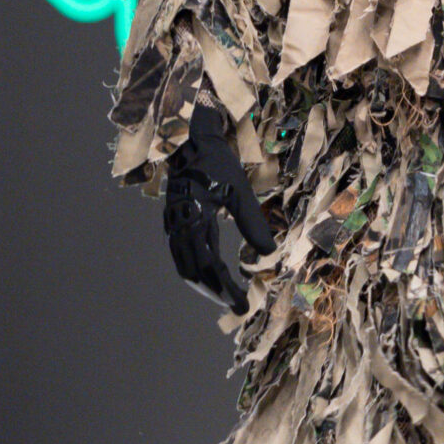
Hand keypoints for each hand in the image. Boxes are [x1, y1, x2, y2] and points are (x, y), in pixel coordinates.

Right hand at [164, 105, 274, 310]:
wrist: (191, 139)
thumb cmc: (217, 162)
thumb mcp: (239, 190)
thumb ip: (252, 222)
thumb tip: (270, 253)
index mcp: (193, 219)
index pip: (208, 265)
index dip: (226, 287)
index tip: (243, 303)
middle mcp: (179, 226)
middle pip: (194, 272)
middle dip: (216, 291)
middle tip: (239, 305)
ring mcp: (174, 225)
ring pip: (185, 267)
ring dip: (206, 284)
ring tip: (226, 295)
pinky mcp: (175, 222)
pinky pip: (183, 255)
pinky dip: (198, 270)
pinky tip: (213, 273)